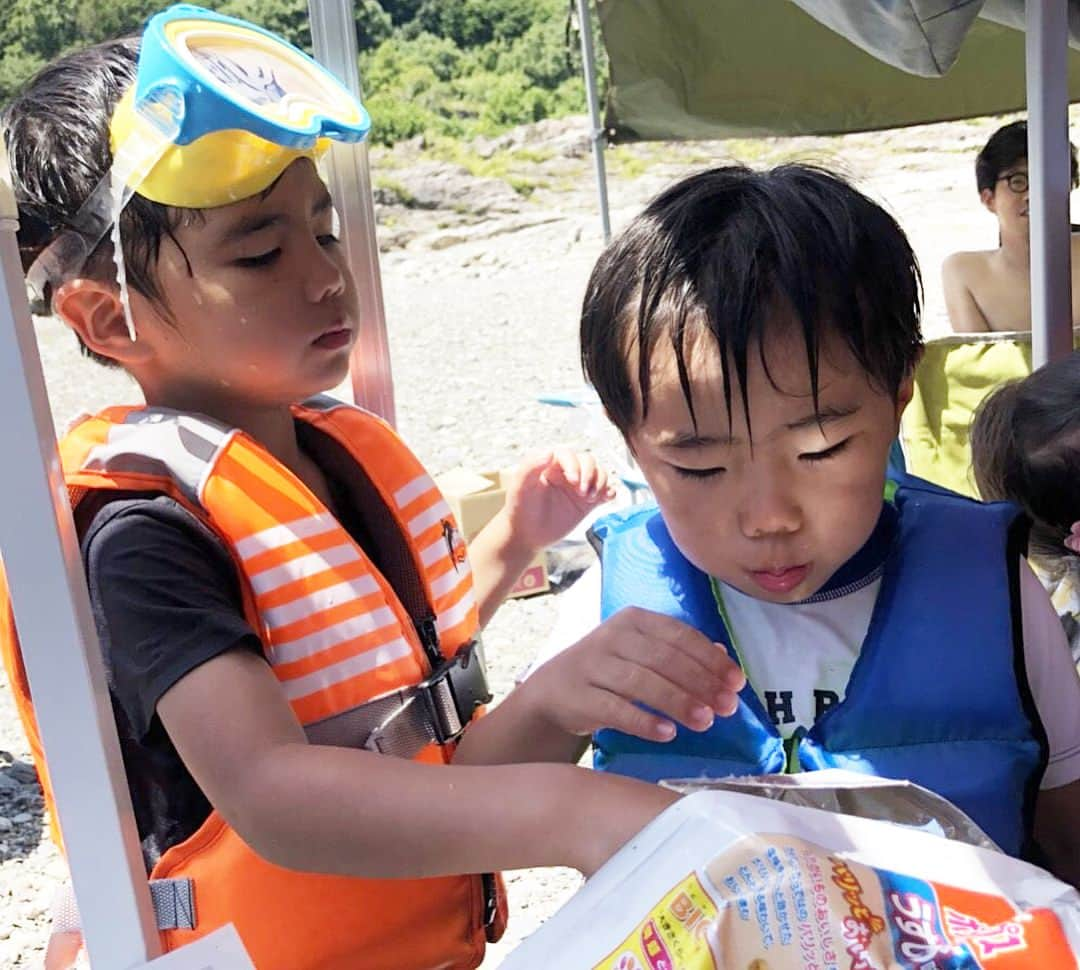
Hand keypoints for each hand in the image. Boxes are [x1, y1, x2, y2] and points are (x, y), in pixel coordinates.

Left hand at [501, 450, 615, 553]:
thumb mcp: (520, 486)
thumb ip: (530, 466)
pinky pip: (605, 491)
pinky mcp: (587, 503)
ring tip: (591, 498)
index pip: (568, 454)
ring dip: (601, 482)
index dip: (574, 464)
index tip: (572, 480)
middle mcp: (566, 472)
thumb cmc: (520, 509)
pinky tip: (606, 498)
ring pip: (599, 473)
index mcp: (550, 464)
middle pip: (588, 461)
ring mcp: (578, 487)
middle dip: (590, 474)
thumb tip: (549, 452)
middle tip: (582, 492)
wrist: (526, 535)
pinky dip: (610, 492)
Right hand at [526, 606, 745, 743]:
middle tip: (727, 707)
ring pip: (642, 682)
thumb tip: (722, 657)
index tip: (737, 683)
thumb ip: (679, 652)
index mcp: (634, 620)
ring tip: (704, 722)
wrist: (553, 690)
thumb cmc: (608, 669)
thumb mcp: (641, 652)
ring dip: (677, 702)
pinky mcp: (580, 694)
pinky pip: (616, 708)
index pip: (680, 635)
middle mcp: (613, 636)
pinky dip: (644, 721)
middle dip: (700, 683)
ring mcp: (593, 664)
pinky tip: (667, 733)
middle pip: (664, 659)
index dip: (711, 659)